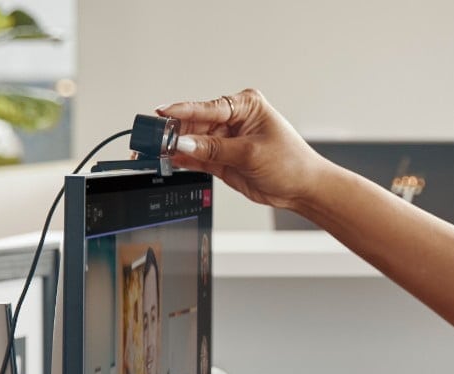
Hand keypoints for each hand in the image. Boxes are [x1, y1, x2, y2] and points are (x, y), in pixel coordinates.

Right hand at [157, 89, 334, 211]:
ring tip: (153, 152)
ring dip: (174, 148)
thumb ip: (215, 149)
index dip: (181, 111)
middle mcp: (233, 119)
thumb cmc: (291, 163)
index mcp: (245, 105)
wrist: (303, 188)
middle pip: (194, 123)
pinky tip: (168, 161)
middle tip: (150, 139)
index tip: (160, 113)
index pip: (207, 107)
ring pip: (192, 141)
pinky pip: (197, 157)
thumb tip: (184, 144)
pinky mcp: (222, 159)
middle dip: (172, 132)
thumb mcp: (251, 153)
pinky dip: (182, 160)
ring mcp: (226, 140)